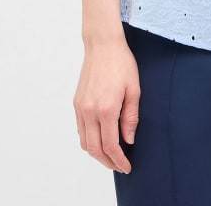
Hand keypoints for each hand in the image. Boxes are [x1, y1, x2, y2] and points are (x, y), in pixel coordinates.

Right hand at [74, 38, 140, 172]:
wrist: (102, 44)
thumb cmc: (121, 63)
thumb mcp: (134, 89)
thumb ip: (131, 117)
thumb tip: (128, 140)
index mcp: (106, 109)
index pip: (111, 146)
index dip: (119, 160)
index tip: (127, 167)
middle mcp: (90, 111)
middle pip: (95, 149)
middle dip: (108, 162)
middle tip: (120, 165)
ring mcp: (80, 107)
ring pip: (85, 142)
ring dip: (97, 153)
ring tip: (111, 156)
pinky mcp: (76, 103)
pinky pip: (80, 129)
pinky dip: (89, 140)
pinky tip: (100, 139)